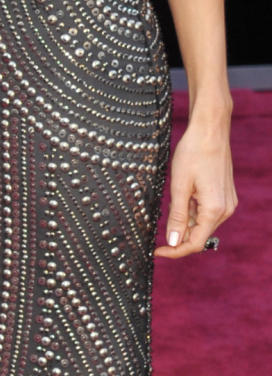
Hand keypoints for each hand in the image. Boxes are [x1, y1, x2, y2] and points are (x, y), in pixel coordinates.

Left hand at [154, 118, 236, 258]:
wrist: (210, 131)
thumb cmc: (193, 153)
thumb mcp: (179, 185)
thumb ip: (177, 216)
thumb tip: (172, 241)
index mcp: (214, 211)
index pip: (194, 243)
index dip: (174, 250)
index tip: (156, 252)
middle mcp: (225, 210)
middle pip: (199, 235)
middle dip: (178, 235)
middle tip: (156, 232)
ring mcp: (227, 203)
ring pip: (202, 222)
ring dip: (185, 219)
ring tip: (173, 197)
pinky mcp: (225, 195)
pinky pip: (207, 211)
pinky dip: (192, 209)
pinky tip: (184, 193)